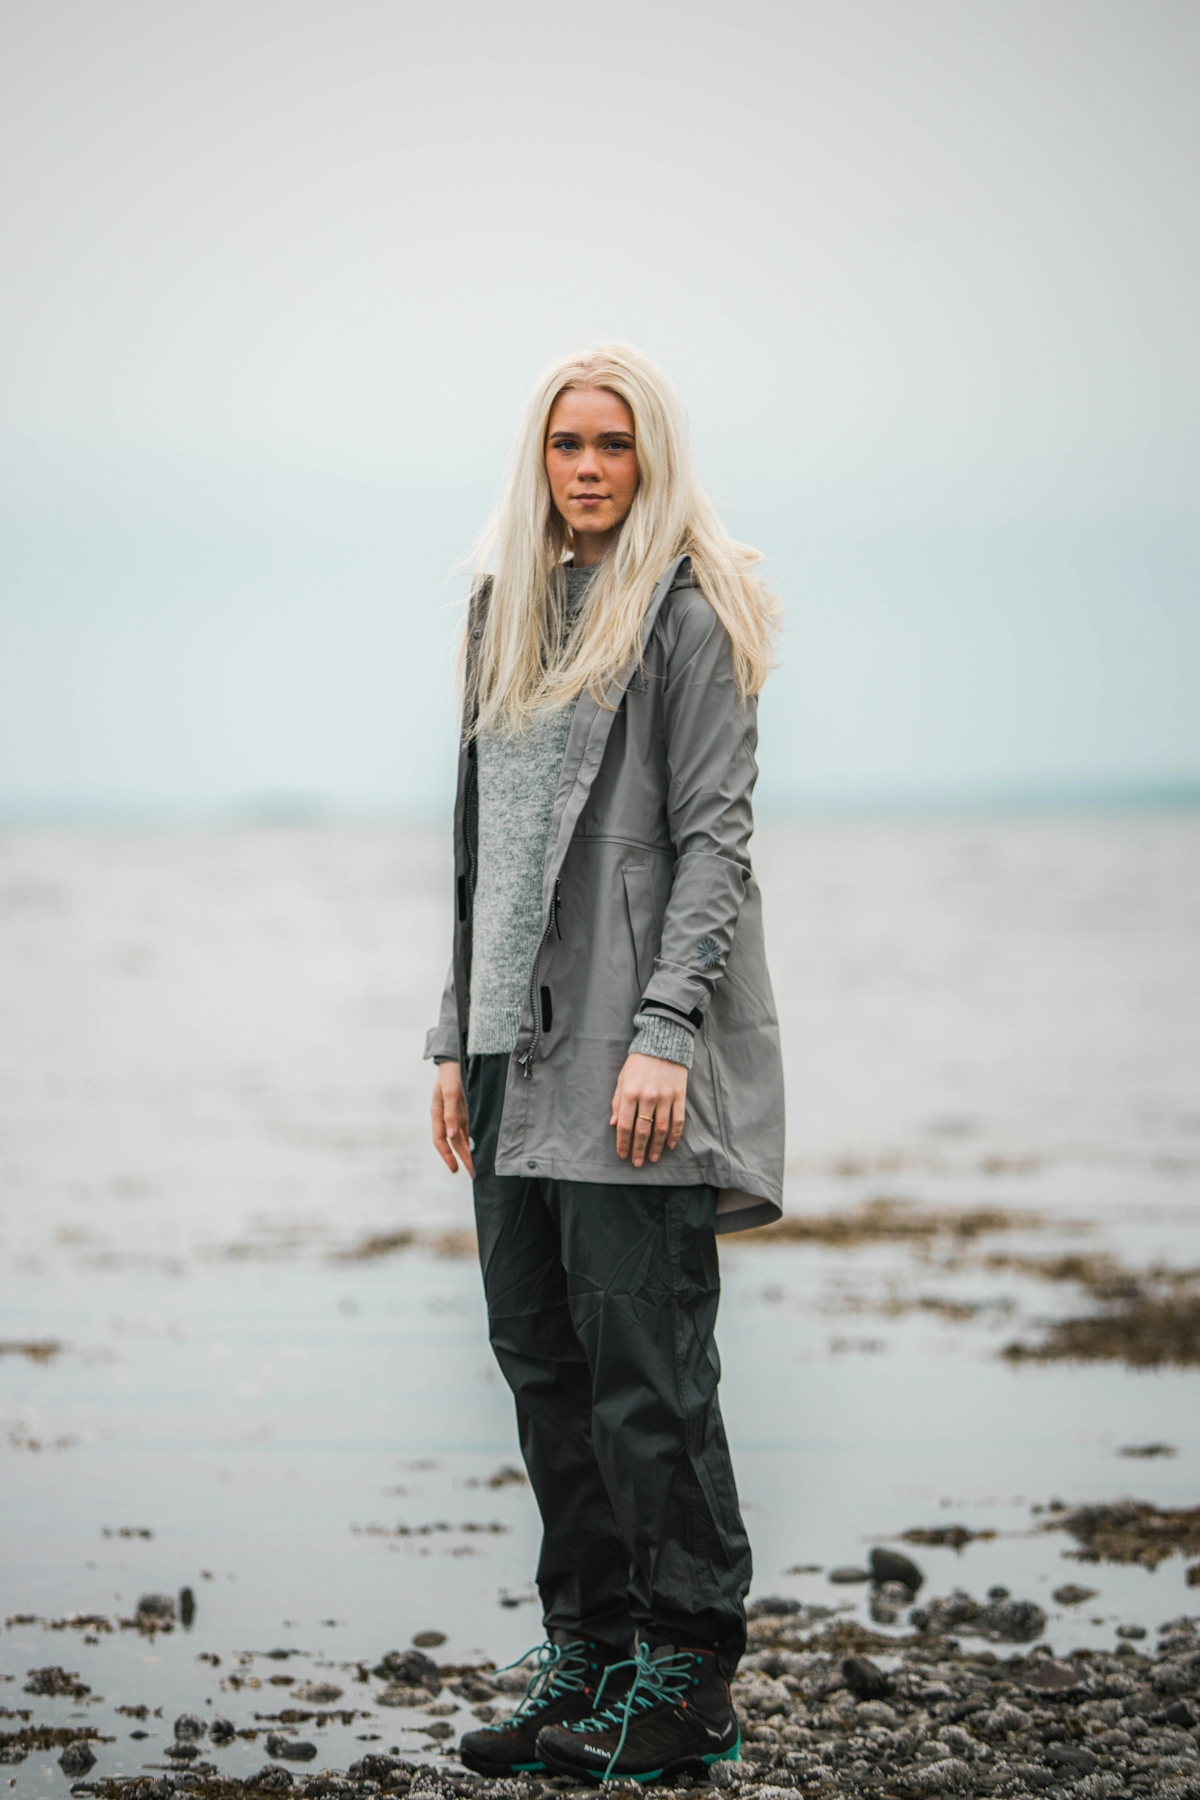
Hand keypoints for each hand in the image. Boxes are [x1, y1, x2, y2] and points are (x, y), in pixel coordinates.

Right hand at [431, 1061, 473, 1175]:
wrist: (458, 1059)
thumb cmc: (451, 1074)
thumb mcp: (451, 1092)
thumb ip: (451, 1113)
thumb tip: (451, 1136)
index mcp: (438, 1114)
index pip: (440, 1140)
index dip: (446, 1155)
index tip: (454, 1168)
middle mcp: (447, 1118)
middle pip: (454, 1143)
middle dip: (463, 1159)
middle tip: (473, 1174)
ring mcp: (457, 1115)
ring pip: (464, 1139)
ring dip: (470, 1152)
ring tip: (479, 1167)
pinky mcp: (467, 1111)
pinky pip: (471, 1129)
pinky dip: (475, 1140)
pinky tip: (483, 1149)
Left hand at [610, 1053, 687, 1168]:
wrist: (663, 1042)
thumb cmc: (639, 1061)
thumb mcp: (622, 1078)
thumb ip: (618, 1102)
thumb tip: (614, 1124)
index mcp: (630, 1092)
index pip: (625, 1125)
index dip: (623, 1142)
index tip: (622, 1154)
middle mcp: (647, 1097)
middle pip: (643, 1130)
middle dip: (638, 1149)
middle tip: (637, 1163)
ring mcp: (665, 1097)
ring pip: (661, 1129)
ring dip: (657, 1146)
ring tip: (652, 1158)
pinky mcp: (679, 1095)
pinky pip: (678, 1120)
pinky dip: (675, 1135)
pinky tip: (671, 1145)